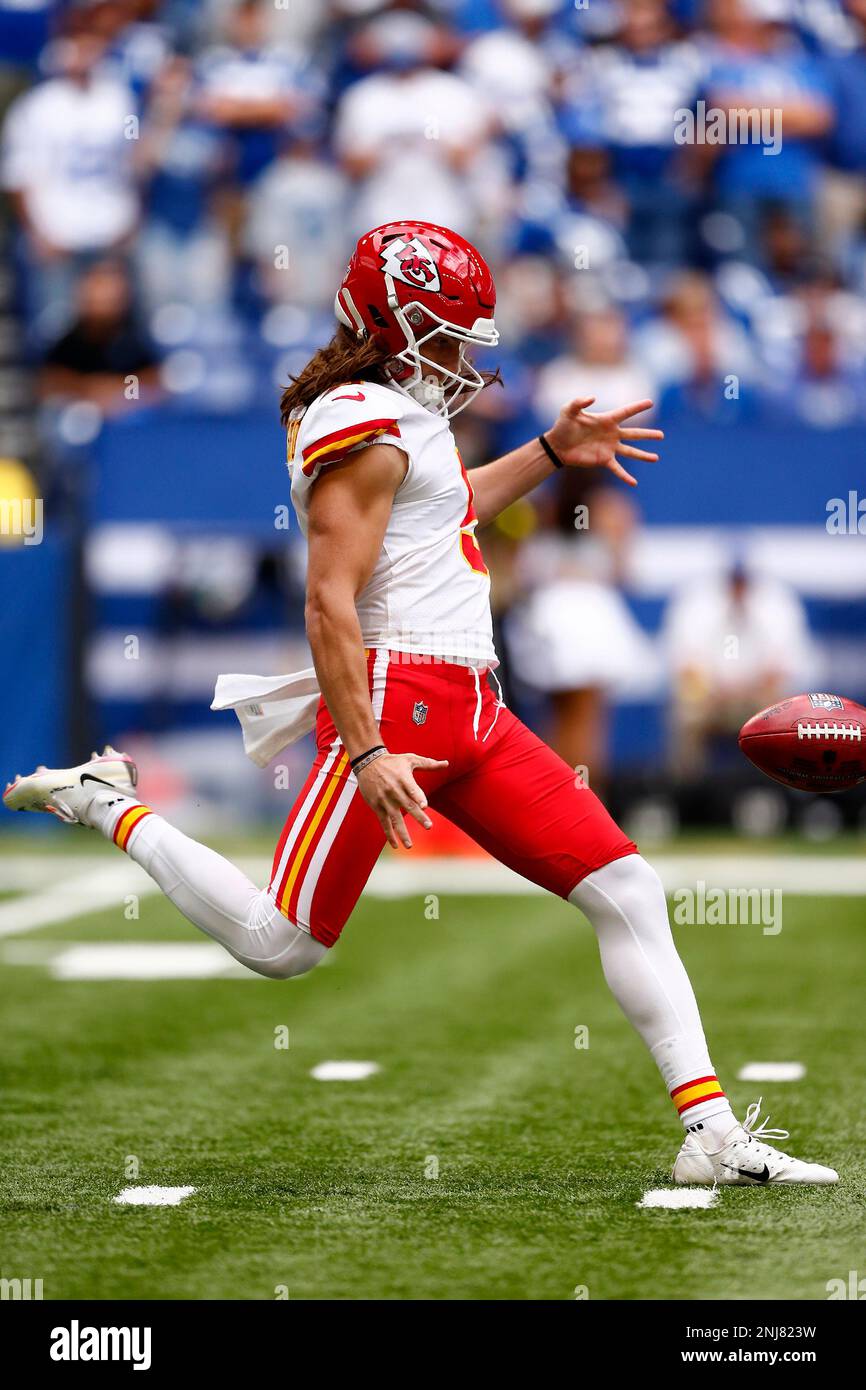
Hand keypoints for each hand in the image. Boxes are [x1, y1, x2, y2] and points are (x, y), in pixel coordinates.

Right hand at [356, 751, 448, 848]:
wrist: (367, 763)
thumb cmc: (392, 761)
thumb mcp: (410, 759)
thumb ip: (428, 764)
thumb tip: (446, 763)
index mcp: (403, 778)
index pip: (411, 788)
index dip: (418, 796)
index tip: (424, 806)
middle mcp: (394, 790)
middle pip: (407, 805)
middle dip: (418, 816)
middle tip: (428, 826)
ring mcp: (385, 800)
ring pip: (395, 819)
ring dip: (402, 832)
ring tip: (410, 845)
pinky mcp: (377, 806)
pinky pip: (384, 822)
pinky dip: (389, 834)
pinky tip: (396, 845)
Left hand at [544, 397, 662, 486]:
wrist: (557, 445)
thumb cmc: (563, 425)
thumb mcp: (569, 410)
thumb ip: (579, 402)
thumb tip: (592, 398)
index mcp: (606, 420)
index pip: (626, 412)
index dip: (638, 407)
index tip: (651, 402)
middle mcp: (612, 434)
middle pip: (634, 434)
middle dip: (648, 435)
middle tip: (662, 435)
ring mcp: (609, 448)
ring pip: (630, 452)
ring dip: (643, 455)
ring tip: (656, 458)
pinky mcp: (603, 460)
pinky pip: (617, 469)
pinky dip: (625, 476)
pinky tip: (634, 483)